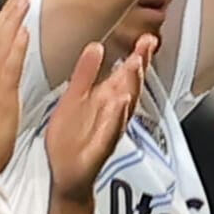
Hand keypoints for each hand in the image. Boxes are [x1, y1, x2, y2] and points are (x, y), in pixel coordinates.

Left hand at [43, 32, 156, 201]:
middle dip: (139, 67)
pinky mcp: (99, 147)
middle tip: (146, 46)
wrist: (67, 175)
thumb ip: (86, 73)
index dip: (137, 56)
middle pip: (130, 86)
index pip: (125, 74)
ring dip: (131, 87)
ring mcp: (108, 130)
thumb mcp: (74, 98)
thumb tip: (96, 45)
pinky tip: (119, 103)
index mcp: (106, 100)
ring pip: (123, 106)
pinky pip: (109, 130)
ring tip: (135, 67)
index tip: (147, 39)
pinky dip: (115, 117)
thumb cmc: (72, 139)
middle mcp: (112, 113)